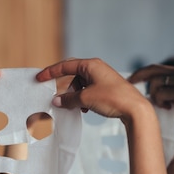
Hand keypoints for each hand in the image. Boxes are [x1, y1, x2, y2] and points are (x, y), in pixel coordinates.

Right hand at [36, 58, 151, 122]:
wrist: (135, 109)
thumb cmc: (112, 99)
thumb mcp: (85, 99)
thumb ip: (68, 99)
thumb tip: (57, 100)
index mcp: (90, 65)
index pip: (65, 65)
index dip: (50, 72)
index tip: (39, 78)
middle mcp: (97, 68)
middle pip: (73, 75)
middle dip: (65, 87)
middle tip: (56, 97)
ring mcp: (103, 77)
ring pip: (81, 85)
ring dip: (75, 96)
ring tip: (76, 107)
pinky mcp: (107, 88)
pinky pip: (89, 91)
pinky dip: (84, 99)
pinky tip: (86, 109)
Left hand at [128, 64, 173, 118]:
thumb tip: (163, 95)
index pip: (158, 67)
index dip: (143, 72)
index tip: (132, 78)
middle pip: (153, 71)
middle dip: (138, 76)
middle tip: (130, 83)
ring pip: (156, 84)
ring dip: (155, 96)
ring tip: (165, 104)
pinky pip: (161, 94)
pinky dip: (160, 102)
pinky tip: (169, 107)